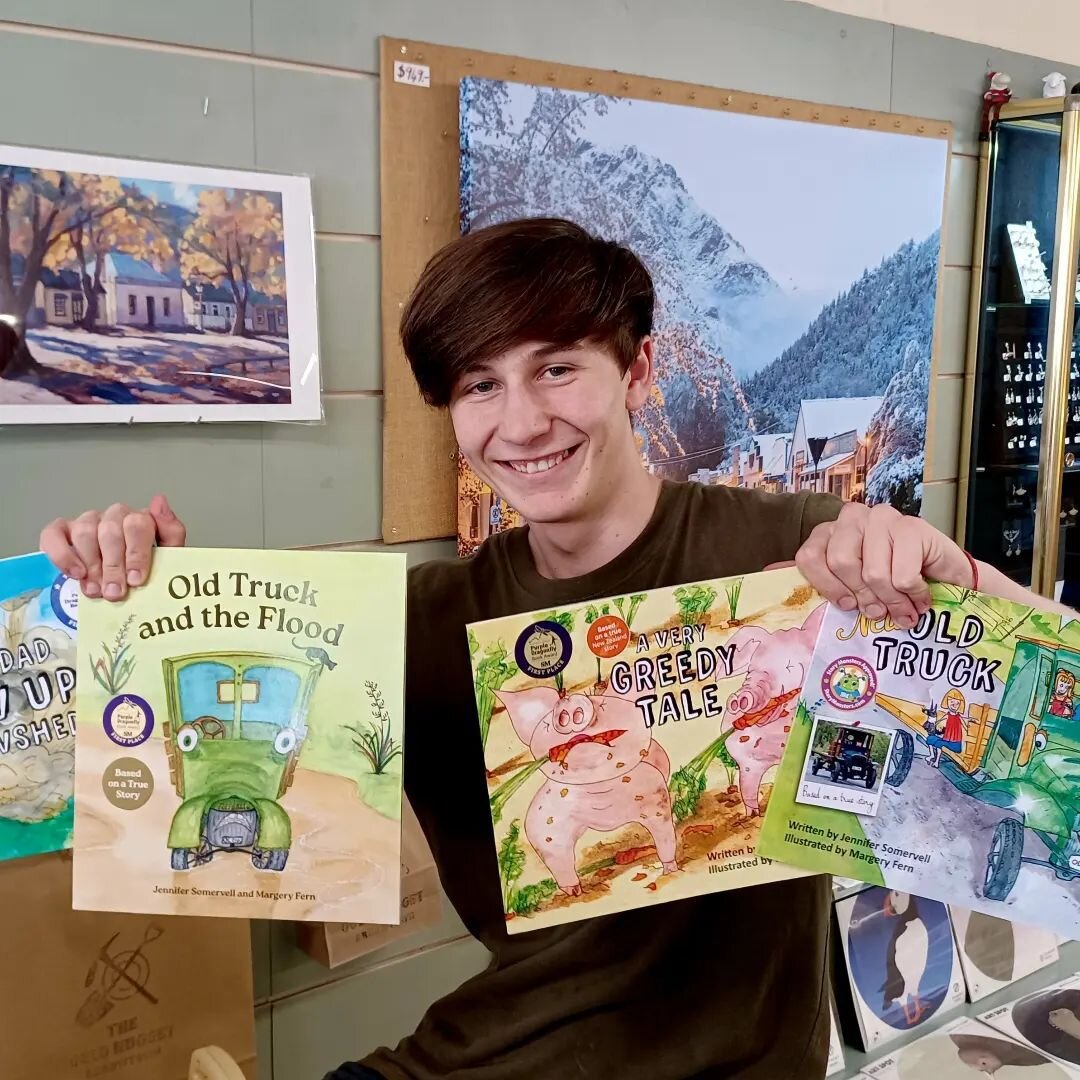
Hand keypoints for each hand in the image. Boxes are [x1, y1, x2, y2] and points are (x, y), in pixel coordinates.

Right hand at [39, 494, 186, 600]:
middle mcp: (113, 516)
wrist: (119, 588)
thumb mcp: (167, 559)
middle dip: (113, 565)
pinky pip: (53, 535)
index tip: (136, 580)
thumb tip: (159, 501)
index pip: (139, 524)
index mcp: (140, 520)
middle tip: (115, 592)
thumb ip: (171, 532)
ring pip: (85, 533)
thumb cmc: (142, 573)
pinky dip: (63, 555)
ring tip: (97, 591)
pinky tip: (75, 574)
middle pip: (111, 531)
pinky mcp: (60, 532)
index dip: (137, 554)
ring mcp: (86, 522)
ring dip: (91, 565)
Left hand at [794, 502, 974, 628]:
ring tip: (904, 608)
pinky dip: (913, 594)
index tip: (848, 605)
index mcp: (829, 532)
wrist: (944, 582)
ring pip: (873, 573)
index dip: (828, 588)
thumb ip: (813, 577)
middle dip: (864, 597)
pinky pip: (903, 574)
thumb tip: (766, 574)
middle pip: (841, 563)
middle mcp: (852, 518)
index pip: (808, 557)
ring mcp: (883, 518)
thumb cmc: (891, 585)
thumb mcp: (848, 585)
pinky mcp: (912, 526)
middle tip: (880, 610)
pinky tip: (920, 595)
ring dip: (892, 600)